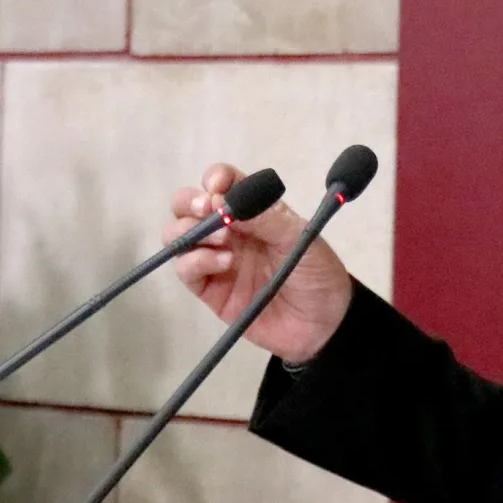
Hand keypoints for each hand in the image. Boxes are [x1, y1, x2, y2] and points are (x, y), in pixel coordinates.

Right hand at [165, 163, 354, 365]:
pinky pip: (186, 269)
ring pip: (178, 235)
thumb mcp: (299, 236)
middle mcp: (228, 231)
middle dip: (190, 202)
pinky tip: (225, 263)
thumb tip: (224, 200)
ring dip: (191, 231)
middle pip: (187, 206)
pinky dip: (196, 260)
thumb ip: (265, 216)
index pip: (221, 183)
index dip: (215, 178)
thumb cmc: (316, 272)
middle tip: (209, 210)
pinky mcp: (209, 290)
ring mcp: (216, 259)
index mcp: (251, 211)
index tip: (219, 187)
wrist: (324, 323)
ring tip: (224, 239)